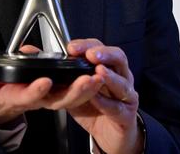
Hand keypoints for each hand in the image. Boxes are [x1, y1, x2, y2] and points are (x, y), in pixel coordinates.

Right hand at [0, 45, 104, 126]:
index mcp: (16, 97)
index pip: (28, 96)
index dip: (36, 90)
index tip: (44, 82)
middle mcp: (35, 98)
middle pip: (58, 100)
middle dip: (74, 92)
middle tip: (87, 81)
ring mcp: (47, 97)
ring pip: (70, 97)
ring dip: (86, 89)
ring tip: (98, 77)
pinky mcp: (55, 91)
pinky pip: (74, 92)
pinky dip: (87, 85)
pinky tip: (97, 74)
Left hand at [66, 38, 143, 153]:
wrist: (111, 134)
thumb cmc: (96, 108)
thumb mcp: (79, 90)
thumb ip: (71, 78)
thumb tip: (52, 67)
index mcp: (109, 68)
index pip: (100, 49)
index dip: (87, 45)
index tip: (72, 47)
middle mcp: (121, 78)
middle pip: (119, 58)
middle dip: (105, 54)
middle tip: (90, 54)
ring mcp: (127, 96)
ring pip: (122, 83)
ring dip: (109, 76)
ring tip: (98, 71)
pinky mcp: (127, 116)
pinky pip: (117, 108)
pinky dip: (106, 102)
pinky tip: (96, 98)